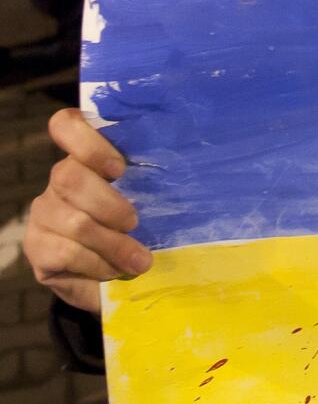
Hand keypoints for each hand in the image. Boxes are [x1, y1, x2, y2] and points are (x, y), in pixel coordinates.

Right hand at [22, 109, 150, 313]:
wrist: (120, 278)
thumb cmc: (144, 229)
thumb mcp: (153, 200)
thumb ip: (155, 180)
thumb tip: (194, 166)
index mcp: (88, 158)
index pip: (66, 125)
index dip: (88, 142)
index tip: (119, 168)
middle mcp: (59, 180)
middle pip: (69, 176)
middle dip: (109, 204)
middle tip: (135, 223)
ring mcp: (44, 213)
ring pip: (73, 221)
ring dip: (112, 244)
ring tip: (140, 261)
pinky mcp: (37, 248)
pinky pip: (65, 252)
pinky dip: (98, 264)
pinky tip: (113, 271)